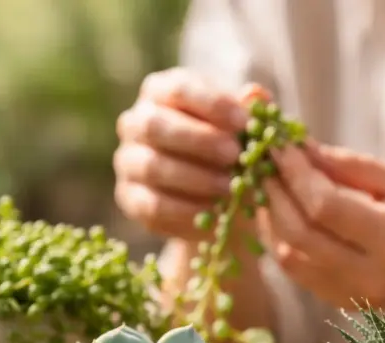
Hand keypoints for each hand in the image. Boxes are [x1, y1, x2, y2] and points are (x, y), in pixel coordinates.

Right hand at [114, 68, 253, 240]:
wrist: (217, 197)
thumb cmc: (229, 147)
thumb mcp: (242, 127)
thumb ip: (250, 110)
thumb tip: (256, 95)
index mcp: (161, 92)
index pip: (179, 89)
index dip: (212, 104)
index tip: (243, 122)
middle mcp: (136, 122)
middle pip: (156, 125)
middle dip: (199, 140)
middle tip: (234, 154)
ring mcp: (128, 160)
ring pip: (153, 166)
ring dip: (195, 177)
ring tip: (230, 187)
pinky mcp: (131, 198)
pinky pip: (153, 204)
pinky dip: (186, 209)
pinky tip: (213, 211)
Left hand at [257, 142, 384, 308]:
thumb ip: (354, 167)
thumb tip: (302, 149)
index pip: (325, 207)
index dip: (294, 173)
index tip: (278, 144)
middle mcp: (371, 276)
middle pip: (299, 234)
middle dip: (273, 193)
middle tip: (261, 161)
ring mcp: (354, 296)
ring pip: (288, 257)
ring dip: (269, 218)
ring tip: (267, 184)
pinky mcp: (344, 304)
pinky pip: (296, 273)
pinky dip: (280, 239)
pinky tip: (280, 213)